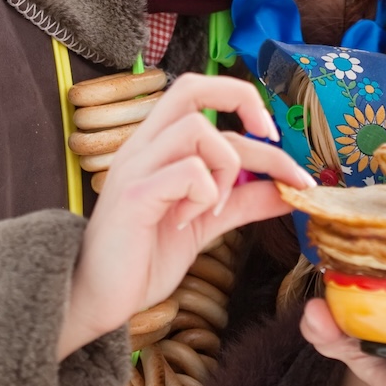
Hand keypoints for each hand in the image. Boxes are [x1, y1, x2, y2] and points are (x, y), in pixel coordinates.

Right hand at [58, 74, 314, 357]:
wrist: (96, 298)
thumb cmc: (143, 257)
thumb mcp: (206, 222)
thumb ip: (244, 201)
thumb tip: (289, 189)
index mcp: (157, 146)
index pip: (205, 100)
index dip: (250, 109)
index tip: (278, 143)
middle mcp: (142, 146)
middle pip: (192, 88)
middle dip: (243, 100)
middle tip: (270, 139)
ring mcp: (135, 168)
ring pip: (197, 129)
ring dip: (224, 167)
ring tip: (215, 205)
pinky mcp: (134, 197)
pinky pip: (186, 172)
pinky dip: (204, 196)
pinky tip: (187, 223)